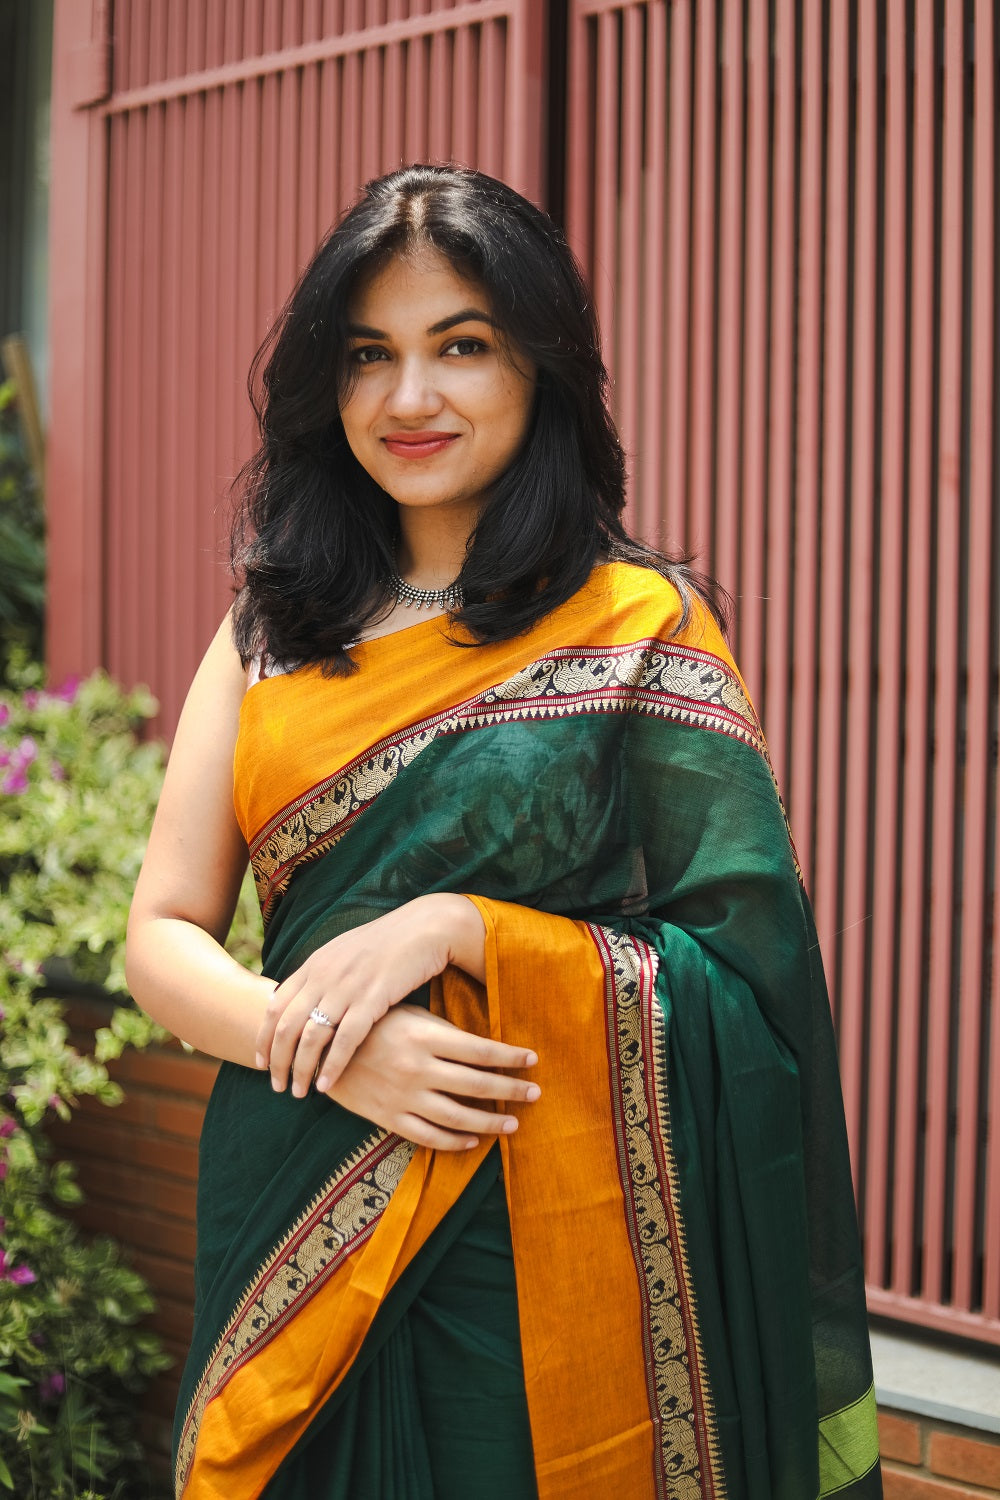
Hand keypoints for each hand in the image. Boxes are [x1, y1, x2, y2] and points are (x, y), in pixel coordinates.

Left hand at [256, 894, 485, 1096]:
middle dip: (277, 1061)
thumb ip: (321, 974)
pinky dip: (332, 1066)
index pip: (275, 1007)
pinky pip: (345, 1040)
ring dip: (301, 1069)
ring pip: (311, 1037)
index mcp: (314, 964)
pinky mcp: (372, 999)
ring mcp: (346, 988)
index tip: (261, 1063)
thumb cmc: (388, 942)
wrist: (425, 928)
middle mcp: (324, 976)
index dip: (264, 1038)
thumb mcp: (345, 952)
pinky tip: (326, 1085)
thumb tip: (302, 998)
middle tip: (276, 1086)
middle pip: (286, 1027)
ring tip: (299, 1092)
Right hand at [325, 1004, 540, 1150]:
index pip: (481, 1050)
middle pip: (477, 1085)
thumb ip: (444, 1030)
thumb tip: (487, 1044)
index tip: (533, 1059)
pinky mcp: (388, 1117)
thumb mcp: (409, 1013)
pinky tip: (472, 1139)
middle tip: (536, 1094)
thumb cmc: (372, 1021)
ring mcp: (402, 1096)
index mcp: (424, 1035)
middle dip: (511, 1091)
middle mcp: (417, 1068)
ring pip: (458, 1117)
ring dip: (490, 1122)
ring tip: (513, 1124)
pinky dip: (454, 1141)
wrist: (319, 1045)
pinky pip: (428, 1136)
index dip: (510, 1057)